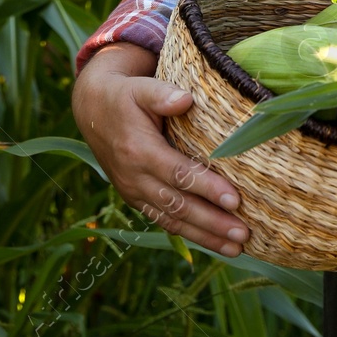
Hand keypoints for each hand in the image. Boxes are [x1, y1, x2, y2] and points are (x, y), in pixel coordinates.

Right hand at [72, 42, 249, 256]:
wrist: (93, 111)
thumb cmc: (125, 96)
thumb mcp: (140, 88)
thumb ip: (162, 94)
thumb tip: (186, 99)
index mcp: (138, 151)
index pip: (178, 173)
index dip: (207, 188)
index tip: (235, 200)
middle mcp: (135, 177)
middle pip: (178, 205)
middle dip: (212, 222)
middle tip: (244, 234)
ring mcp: (135, 192)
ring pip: (173, 220)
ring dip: (205, 236)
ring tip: (237, 249)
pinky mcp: (137, 199)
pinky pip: (164, 221)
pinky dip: (190, 235)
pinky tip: (215, 244)